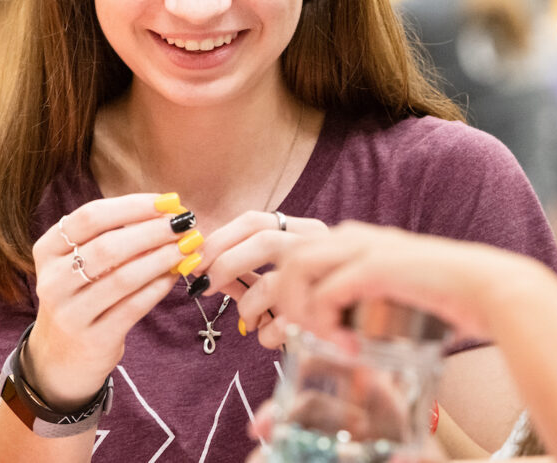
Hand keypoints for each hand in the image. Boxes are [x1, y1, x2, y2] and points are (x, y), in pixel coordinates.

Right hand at [27, 193, 186, 407]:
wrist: (61, 357)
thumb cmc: (83, 294)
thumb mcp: (83, 261)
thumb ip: (115, 235)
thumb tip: (169, 210)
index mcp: (47, 250)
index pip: (90, 217)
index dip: (133, 206)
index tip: (169, 201)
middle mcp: (52, 281)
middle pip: (108, 246)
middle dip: (154, 231)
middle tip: (187, 222)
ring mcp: (70, 313)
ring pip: (124, 277)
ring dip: (163, 257)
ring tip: (189, 245)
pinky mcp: (93, 339)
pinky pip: (134, 306)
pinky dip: (160, 286)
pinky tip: (178, 273)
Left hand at [189, 209, 327, 347]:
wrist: (361, 326)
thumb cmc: (314, 302)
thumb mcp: (278, 281)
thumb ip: (247, 271)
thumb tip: (205, 268)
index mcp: (308, 231)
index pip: (255, 220)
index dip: (219, 239)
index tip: (196, 260)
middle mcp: (321, 246)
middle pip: (263, 240)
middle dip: (225, 264)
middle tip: (203, 287)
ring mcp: (329, 275)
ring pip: (271, 282)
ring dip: (248, 306)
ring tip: (249, 323)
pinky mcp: (329, 312)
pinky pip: (282, 322)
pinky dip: (266, 334)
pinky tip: (271, 337)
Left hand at [265, 221, 522, 347]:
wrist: (488, 289)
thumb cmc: (445, 299)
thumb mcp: (387, 296)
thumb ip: (357, 305)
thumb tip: (334, 336)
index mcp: (353, 239)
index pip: (288, 243)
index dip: (263, 274)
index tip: (256, 311)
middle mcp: (354, 236)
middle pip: (281, 250)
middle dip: (263, 290)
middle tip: (264, 330)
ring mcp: (366, 247)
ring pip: (296, 268)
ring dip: (293, 310)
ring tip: (306, 340)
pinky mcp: (378, 267)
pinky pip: (327, 294)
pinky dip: (327, 326)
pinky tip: (348, 347)